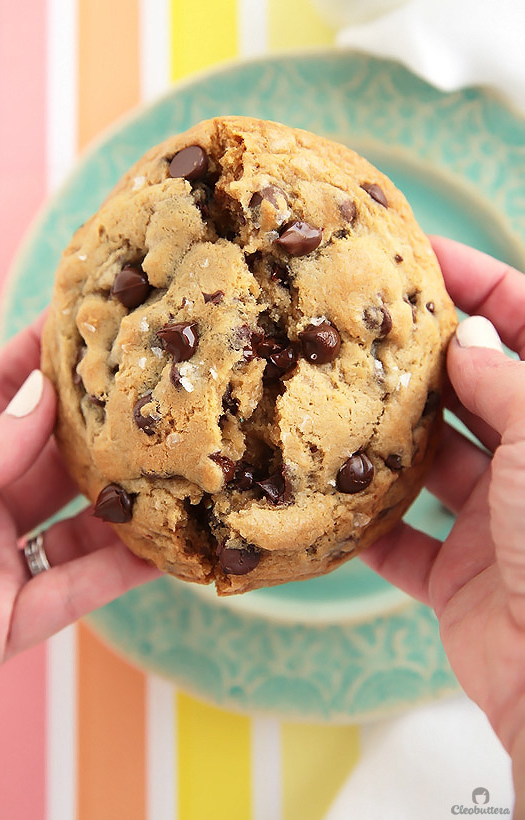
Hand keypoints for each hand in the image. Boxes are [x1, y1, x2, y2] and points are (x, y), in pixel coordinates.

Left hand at [0, 314, 158, 719]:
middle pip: (51, 459)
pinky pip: (71, 594)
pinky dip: (119, 574)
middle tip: (153, 397)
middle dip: (101, 430)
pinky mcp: (2, 627)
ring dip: (125, 504)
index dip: (40, 361)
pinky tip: (163, 550)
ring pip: (75, 526)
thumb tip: (40, 399)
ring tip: (176, 471)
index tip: (87, 326)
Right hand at [362, 237, 524, 809]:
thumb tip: (467, 340)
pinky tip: (327, 494)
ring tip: (332, 396)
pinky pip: (404, 540)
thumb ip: (504, 382)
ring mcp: (499, 523)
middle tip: (358, 322)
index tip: (422, 256)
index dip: (483, 284)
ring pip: (432, 461)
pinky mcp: (461, 575)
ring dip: (387, 436)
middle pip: (475, 391)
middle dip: (422, 356)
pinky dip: (368, 522)